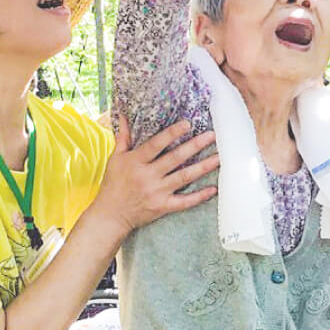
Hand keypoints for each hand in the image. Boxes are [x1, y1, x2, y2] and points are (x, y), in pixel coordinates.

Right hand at [90, 115, 220, 236]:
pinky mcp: (163, 206)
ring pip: (184, 177)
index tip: (187, 123)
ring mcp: (157, 192)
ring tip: (219, 157)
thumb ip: (124, 137)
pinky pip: (184, 202)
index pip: (156, 144)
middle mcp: (148, 176)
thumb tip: (123, 115)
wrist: (110, 214)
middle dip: (194, 146)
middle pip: (175, 158)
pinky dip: (199, 196)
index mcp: (136, 161)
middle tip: (211, 135)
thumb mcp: (115, 158)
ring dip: (203, 167)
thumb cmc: (113, 183)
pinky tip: (213, 189)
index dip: (172, 133)